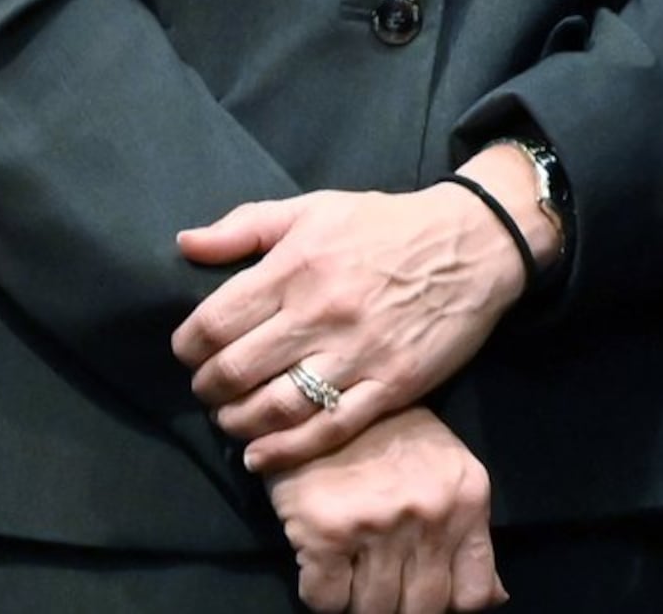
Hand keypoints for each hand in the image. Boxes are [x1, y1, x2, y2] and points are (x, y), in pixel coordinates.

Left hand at [176, 185, 531, 471]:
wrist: (476, 242)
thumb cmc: (387, 225)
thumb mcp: (316, 207)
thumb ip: (246, 226)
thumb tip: (185, 244)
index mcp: (298, 267)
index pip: (214, 323)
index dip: (188, 347)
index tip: (191, 352)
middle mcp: (322, 314)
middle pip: (236, 372)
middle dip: (208, 388)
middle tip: (211, 387)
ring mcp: (359, 353)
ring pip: (275, 408)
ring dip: (238, 422)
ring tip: (232, 417)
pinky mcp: (391, 384)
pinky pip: (327, 429)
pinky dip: (284, 450)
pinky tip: (260, 454)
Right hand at [267, 406, 499, 613]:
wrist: (330, 400)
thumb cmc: (396, 440)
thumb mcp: (452, 474)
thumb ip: (472, 536)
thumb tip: (496, 598)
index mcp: (468, 501)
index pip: (471, 595)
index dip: (447, 606)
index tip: (426, 595)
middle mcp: (430, 515)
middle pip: (420, 610)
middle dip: (400, 607)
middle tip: (384, 584)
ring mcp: (378, 525)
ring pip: (372, 610)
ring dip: (360, 602)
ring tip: (355, 571)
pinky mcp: (325, 533)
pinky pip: (326, 601)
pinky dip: (324, 595)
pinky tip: (327, 565)